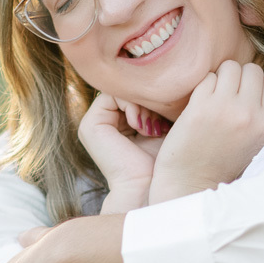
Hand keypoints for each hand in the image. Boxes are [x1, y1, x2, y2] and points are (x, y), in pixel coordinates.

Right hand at [78, 93, 168, 209]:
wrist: (153, 188)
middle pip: (130, 88)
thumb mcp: (166, 124)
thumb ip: (162, 101)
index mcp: (121, 122)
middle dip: (150, 98)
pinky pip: (113, 95)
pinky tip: (142, 127)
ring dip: (143, 103)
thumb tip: (173, 74)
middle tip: (164, 119)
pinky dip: (132, 105)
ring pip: (123, 90)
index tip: (173, 113)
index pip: (139, 91)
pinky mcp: (90, 126)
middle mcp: (106, 122)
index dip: (157, 95)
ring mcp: (95, 124)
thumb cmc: (167, 161)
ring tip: (154, 126)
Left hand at [149, 60, 263, 202]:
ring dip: (224, 77)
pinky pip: (209, 77)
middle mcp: (247, 114)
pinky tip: (203, 103)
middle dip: (243, 79)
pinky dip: (206, 86)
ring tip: (218, 96)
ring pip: (231, 67)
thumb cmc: (227, 165)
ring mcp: (222, 107)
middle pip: (253, 70)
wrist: (191, 183)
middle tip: (231, 97)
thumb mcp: (262, 145)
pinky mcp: (199, 105)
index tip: (248, 101)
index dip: (260, 89)